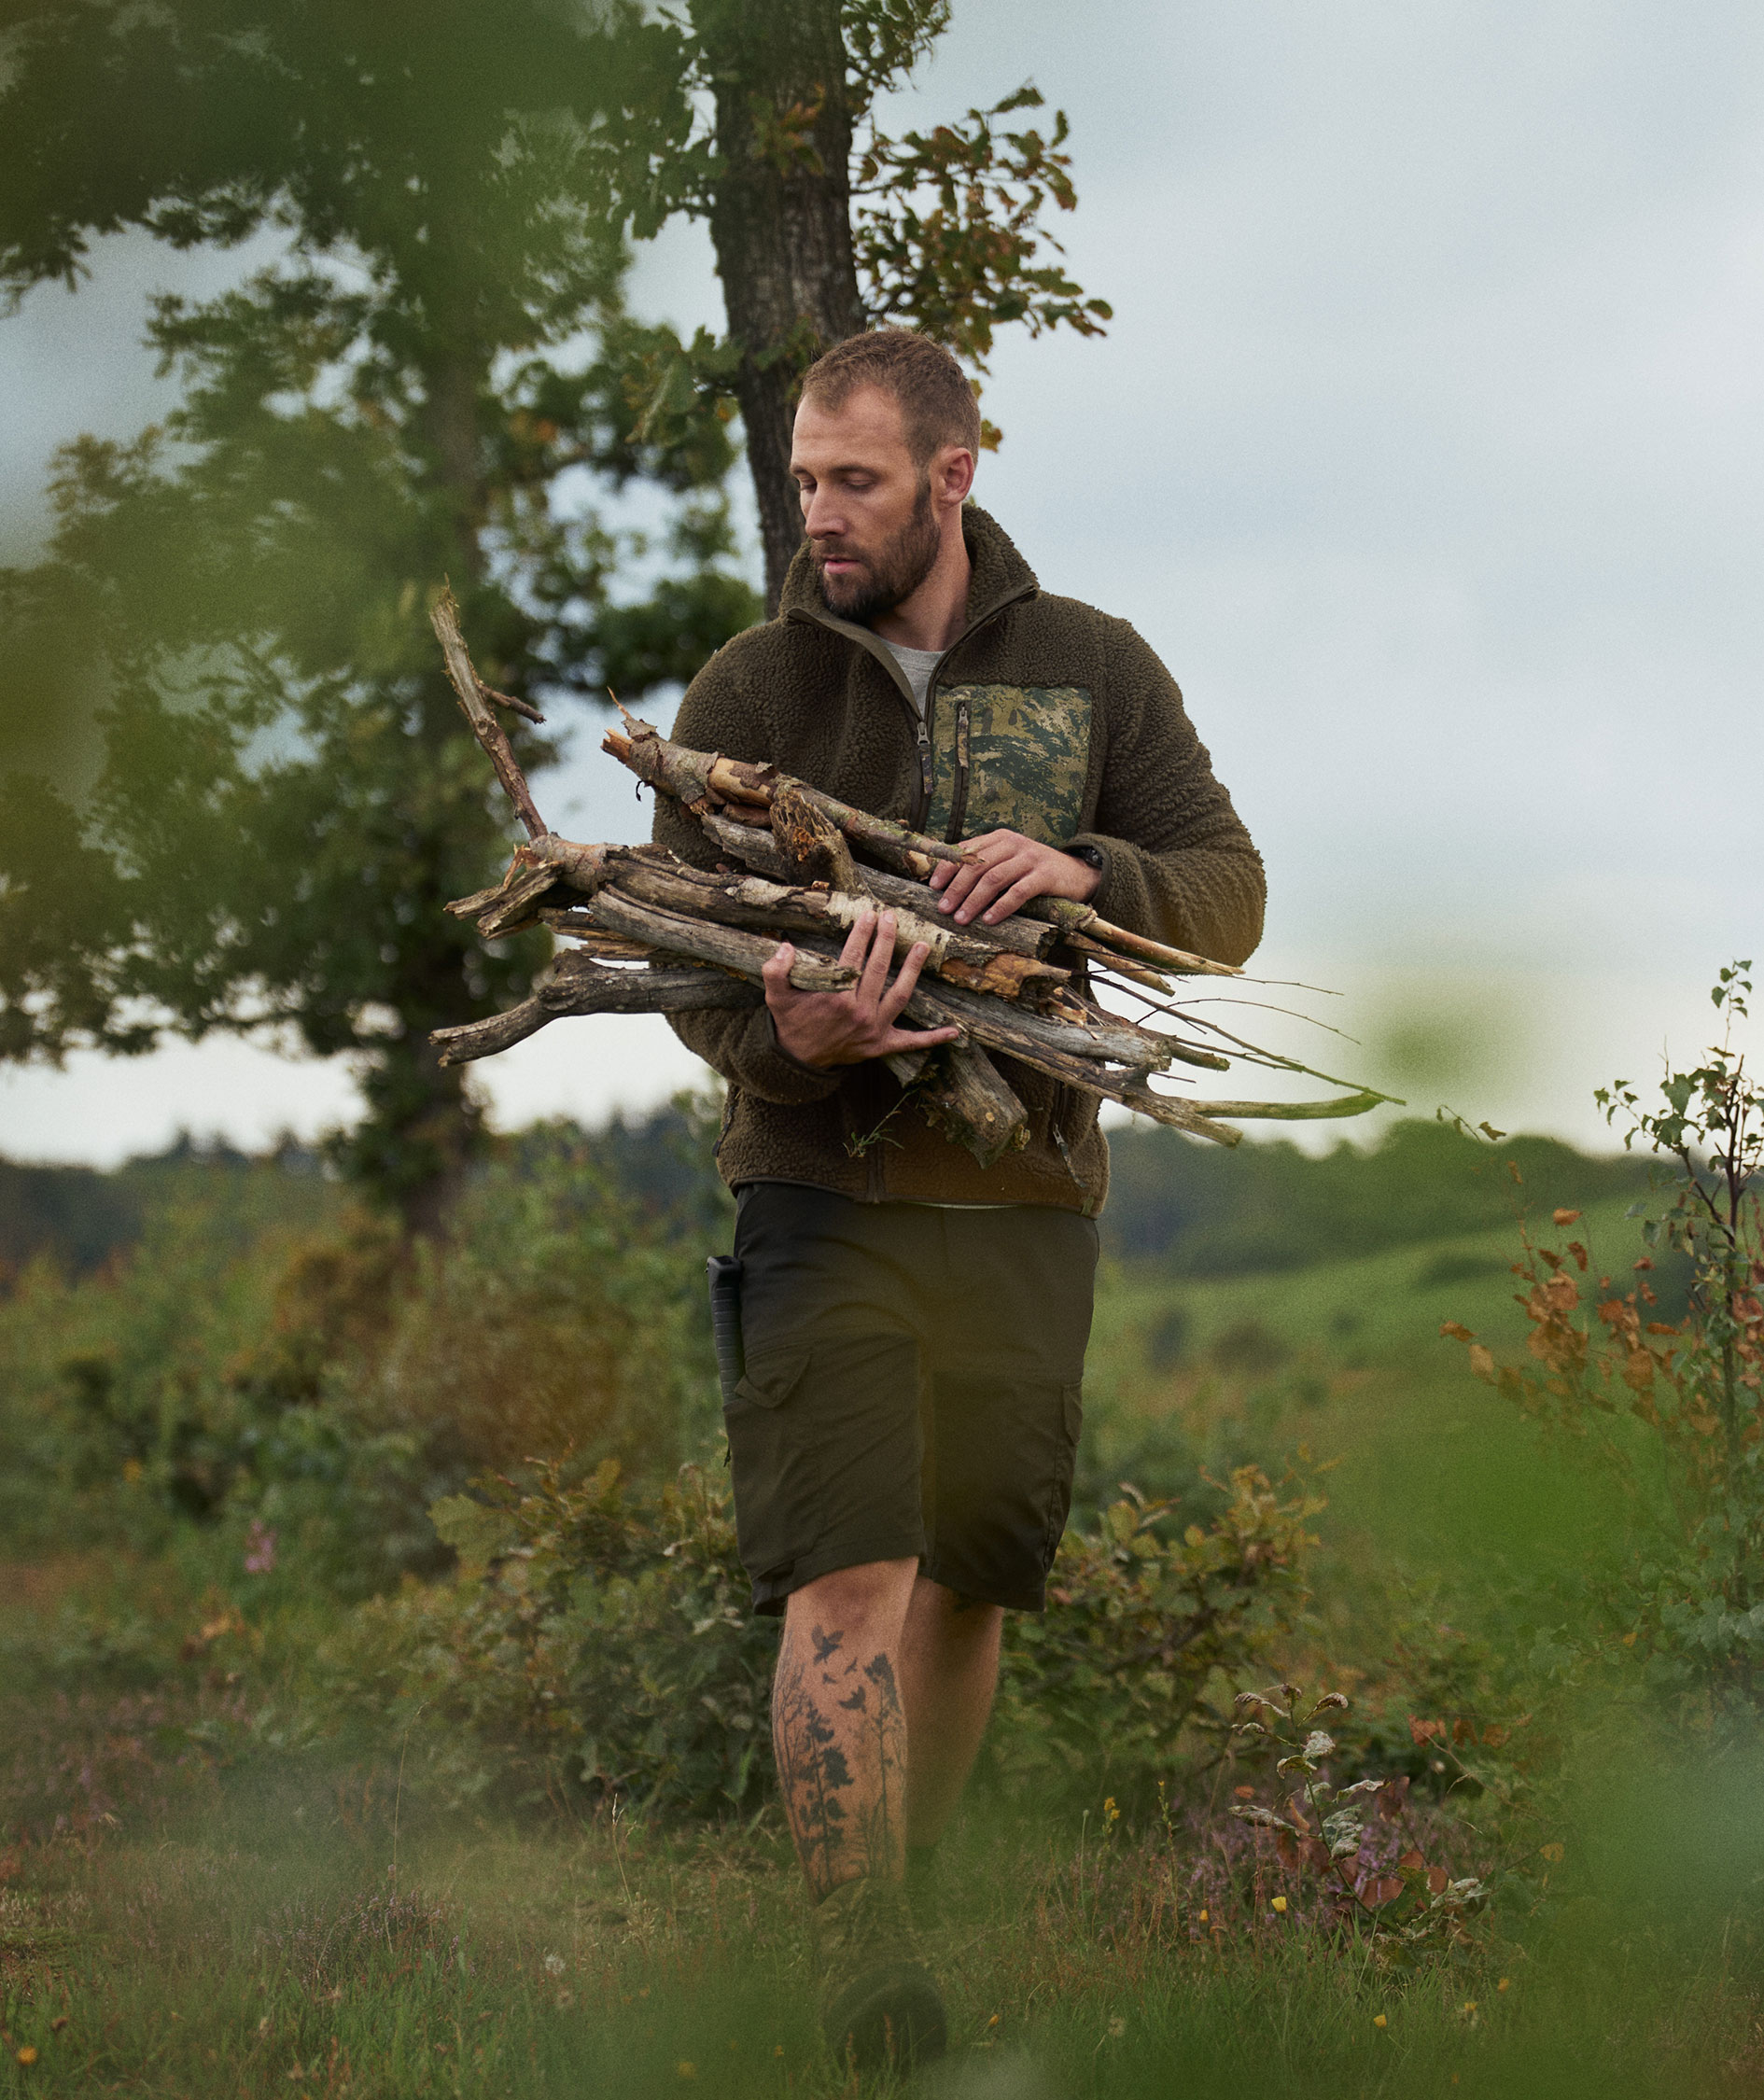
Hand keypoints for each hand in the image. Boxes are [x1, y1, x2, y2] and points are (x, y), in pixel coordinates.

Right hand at [763, 908, 960, 1068]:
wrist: (799, 1059)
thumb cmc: (791, 1022)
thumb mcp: (776, 996)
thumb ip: (775, 971)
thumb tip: (785, 946)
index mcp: (835, 998)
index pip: (852, 958)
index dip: (862, 934)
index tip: (868, 914)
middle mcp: (858, 1012)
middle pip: (878, 970)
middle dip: (886, 940)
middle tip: (891, 917)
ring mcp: (874, 1030)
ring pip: (900, 995)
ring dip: (912, 970)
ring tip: (921, 946)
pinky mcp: (883, 1046)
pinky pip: (911, 1042)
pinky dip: (933, 1039)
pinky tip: (955, 1031)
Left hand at [928, 830, 1101, 924]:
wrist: (1077, 873)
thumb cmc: (1034, 871)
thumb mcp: (1008, 861)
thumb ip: (983, 865)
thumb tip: (946, 884)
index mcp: (999, 838)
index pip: (966, 850)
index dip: (947, 869)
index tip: (933, 888)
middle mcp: (1013, 844)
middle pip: (977, 866)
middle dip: (957, 889)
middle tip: (943, 909)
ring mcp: (1030, 858)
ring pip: (994, 878)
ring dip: (974, 900)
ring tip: (961, 919)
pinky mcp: (1045, 875)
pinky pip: (1018, 891)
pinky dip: (1001, 907)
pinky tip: (990, 920)